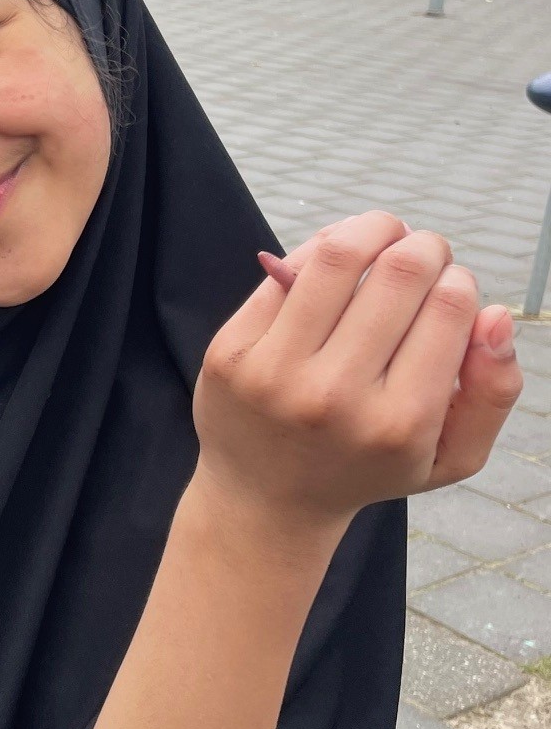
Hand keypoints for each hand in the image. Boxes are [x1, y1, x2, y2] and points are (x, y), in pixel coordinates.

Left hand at [194, 211, 521, 539]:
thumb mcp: (448, 456)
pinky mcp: (232, 353)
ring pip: (338, 256)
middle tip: (424, 253)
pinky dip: (321, 246)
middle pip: (400, 272)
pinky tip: (338, 255)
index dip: (459, 280)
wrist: (265, 501)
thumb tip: (496, 314)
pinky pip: (285, 272)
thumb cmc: (367, 468)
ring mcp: (275, 373)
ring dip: (374, 227)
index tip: (451, 286)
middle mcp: (335, 397)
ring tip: (388, 232)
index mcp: (399, 424)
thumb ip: (493, 391)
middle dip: (425, 246)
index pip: (450, 307)